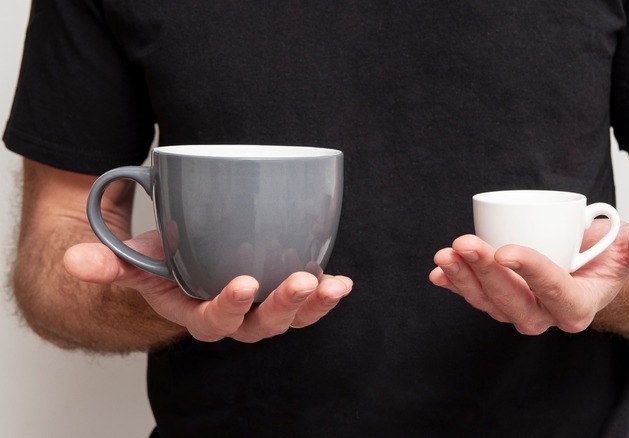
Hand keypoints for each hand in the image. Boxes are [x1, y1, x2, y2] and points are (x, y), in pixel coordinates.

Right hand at [64, 230, 352, 342]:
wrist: (187, 259)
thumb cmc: (163, 261)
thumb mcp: (135, 260)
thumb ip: (109, 264)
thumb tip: (76, 263)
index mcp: (198, 315)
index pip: (214, 322)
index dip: (229, 307)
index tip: (244, 283)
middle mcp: (235, 318)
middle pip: (260, 326)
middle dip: (282, 307)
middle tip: (300, 282)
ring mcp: (263, 308)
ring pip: (290, 317)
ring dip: (313, 304)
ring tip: (331, 285)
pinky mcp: (283, 291)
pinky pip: (308, 302)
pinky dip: (326, 294)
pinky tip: (341, 282)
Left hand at [429, 212, 628, 334]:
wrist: (590, 264)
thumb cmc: (611, 257)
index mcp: (578, 307)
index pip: (553, 292)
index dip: (530, 272)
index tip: (506, 249)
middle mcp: (545, 315)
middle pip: (512, 302)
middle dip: (487, 274)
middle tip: (467, 243)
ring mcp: (519, 309)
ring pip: (487, 301)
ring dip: (464, 278)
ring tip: (447, 252)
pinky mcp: (499, 299)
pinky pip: (474, 296)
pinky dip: (454, 284)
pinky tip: (439, 270)